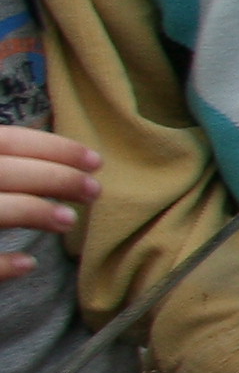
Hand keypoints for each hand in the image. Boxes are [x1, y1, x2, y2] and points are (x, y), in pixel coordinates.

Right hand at [0, 125, 98, 281]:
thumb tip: (21, 107)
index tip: (94, 160)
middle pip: (1, 172)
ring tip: (67, 220)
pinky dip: (0, 265)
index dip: (52, 148)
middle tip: (93, 190)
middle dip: (54, 178)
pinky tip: (27, 264)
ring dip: (33, 212)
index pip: (4, 139)